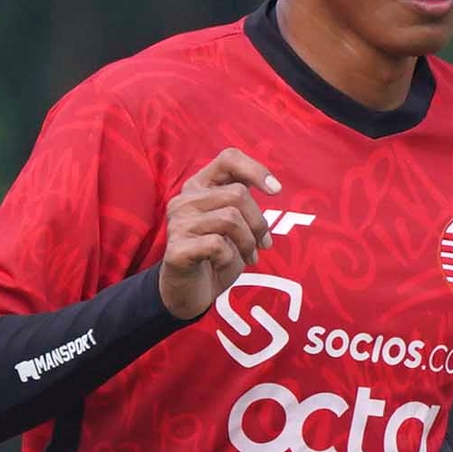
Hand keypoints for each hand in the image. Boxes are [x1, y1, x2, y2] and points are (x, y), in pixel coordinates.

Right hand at [157, 149, 281, 320]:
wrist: (189, 292)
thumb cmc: (215, 254)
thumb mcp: (233, 223)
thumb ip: (243, 202)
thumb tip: (273, 187)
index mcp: (198, 187)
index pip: (228, 159)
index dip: (256, 170)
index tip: (276, 191)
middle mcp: (184, 200)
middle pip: (237, 194)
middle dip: (259, 222)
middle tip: (263, 244)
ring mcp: (177, 224)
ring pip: (230, 218)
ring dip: (248, 242)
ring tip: (250, 256)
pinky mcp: (176, 249)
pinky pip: (217, 244)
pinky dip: (230, 258)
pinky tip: (224, 264)